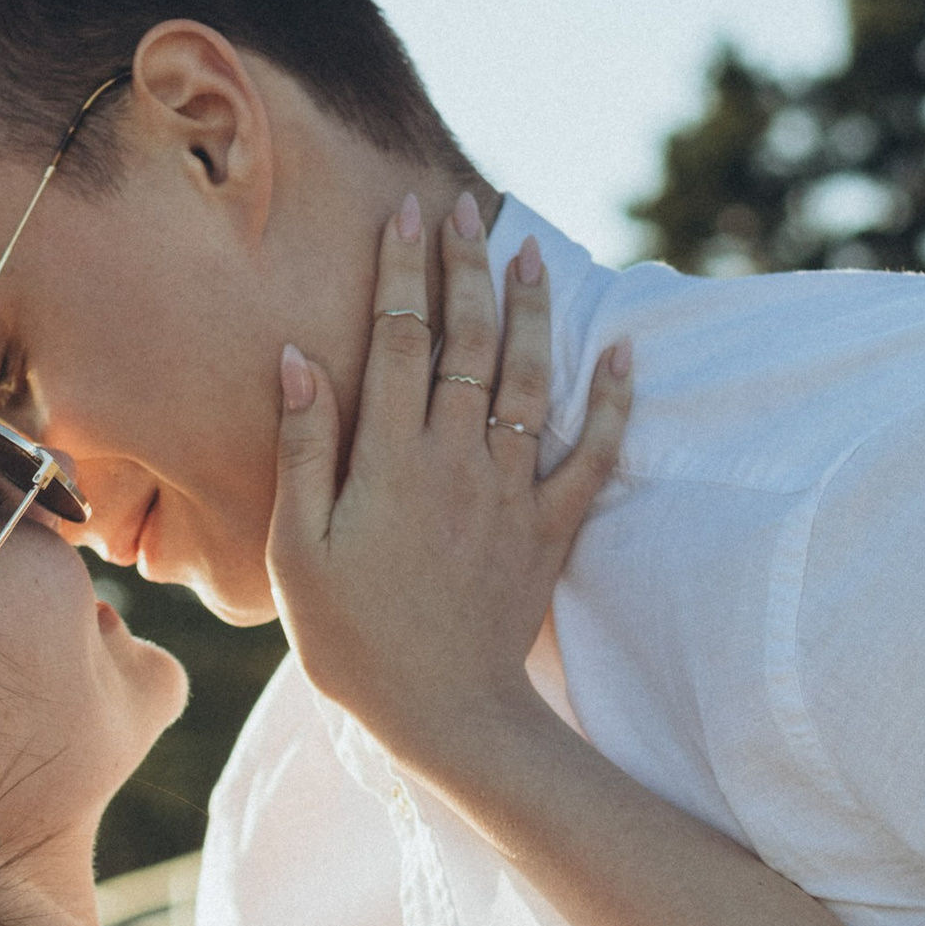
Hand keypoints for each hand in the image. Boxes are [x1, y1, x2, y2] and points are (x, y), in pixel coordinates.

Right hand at [267, 187, 631, 775]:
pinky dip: (613, 403)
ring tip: (530, 253)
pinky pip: (594, 456)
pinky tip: (624, 354)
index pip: (397, 339)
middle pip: (469, 343)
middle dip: (467, 269)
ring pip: (532, 381)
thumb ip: (303, 450)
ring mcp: (511, 493)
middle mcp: (458, 460)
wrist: (444, 714)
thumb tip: (300, 357)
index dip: (403, 270)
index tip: (407, 213)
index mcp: (391, 459)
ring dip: (534, 311)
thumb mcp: (300, 551)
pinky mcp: (549, 530)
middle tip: (467, 211)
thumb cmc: (354, 641)